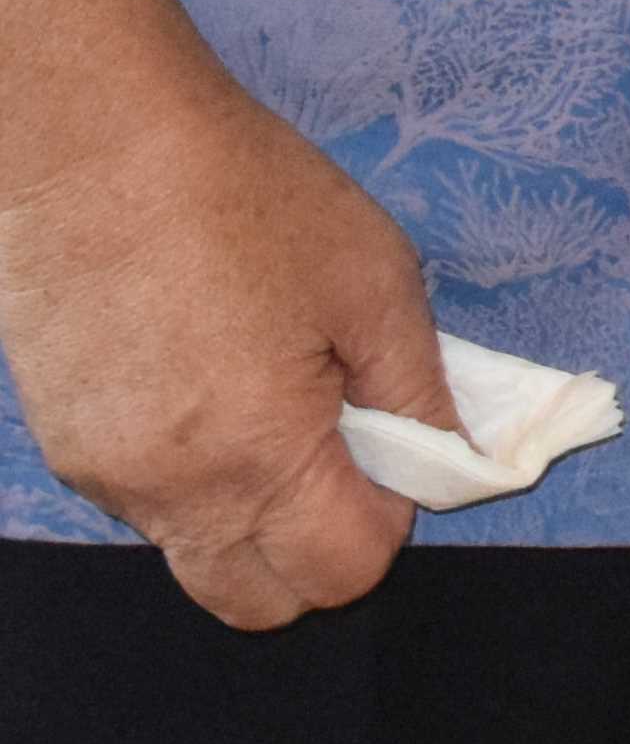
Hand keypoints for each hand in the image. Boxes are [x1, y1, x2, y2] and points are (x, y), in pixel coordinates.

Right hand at [0, 52, 446, 625]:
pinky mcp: (66, 451)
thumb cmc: (248, 197)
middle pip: (260, 597)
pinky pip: (150, 508)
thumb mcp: (376, 284)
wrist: (96, 146)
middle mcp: (169, 493)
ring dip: (252, 515)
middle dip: (317, 548)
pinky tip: (206, 379)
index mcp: (258, 457)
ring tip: (271, 397)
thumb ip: (418, 392)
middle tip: (341, 445)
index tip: (393, 448)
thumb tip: (449, 460)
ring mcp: (104, 479)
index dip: (389, 518)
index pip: (343, 571)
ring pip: (200, 554)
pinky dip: (194, 479)